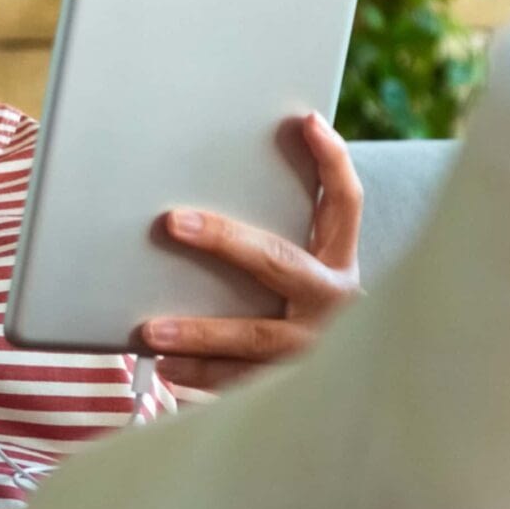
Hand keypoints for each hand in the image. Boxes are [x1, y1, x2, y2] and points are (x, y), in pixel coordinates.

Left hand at [136, 111, 363, 393]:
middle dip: (225, 240)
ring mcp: (314, 347)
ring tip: (152, 330)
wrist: (357, 386)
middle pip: (279, 263)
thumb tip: (209, 198)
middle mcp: (334, 302)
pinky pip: (241, 382)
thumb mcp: (311, 272)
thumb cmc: (306, 314)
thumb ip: (278, 240)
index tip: (306, 122)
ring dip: (200, 333)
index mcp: (339, 263)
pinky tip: (166, 369)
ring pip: (255, 336)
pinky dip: (201, 376)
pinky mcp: (293, 385)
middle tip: (174, 222)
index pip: (346, 202)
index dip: (332, 161)